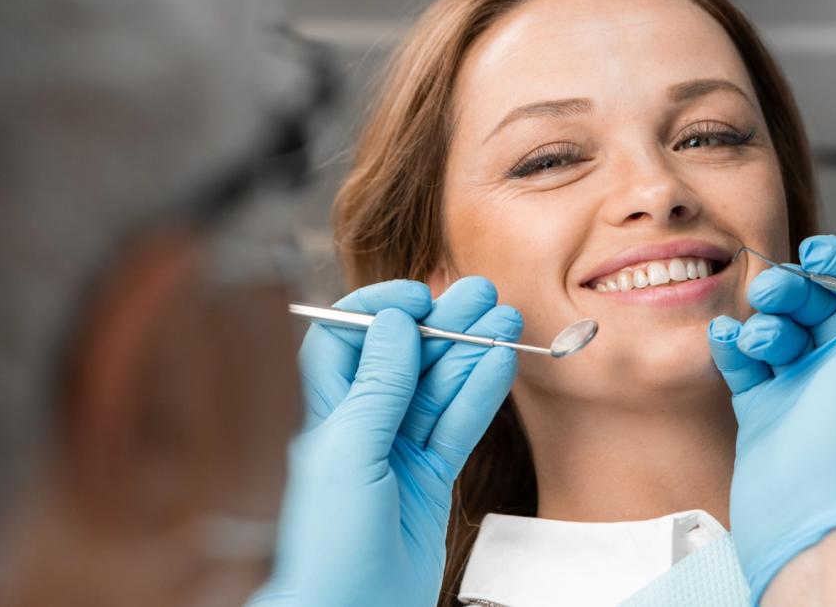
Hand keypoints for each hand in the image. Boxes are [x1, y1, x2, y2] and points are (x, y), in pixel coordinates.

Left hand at [250, 277, 521, 606]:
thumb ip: (378, 386)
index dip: (380, 310)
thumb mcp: (350, 450)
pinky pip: (460, 424)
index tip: (417, 298)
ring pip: (441, 387)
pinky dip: (482, 393)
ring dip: (473, 351)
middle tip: (484, 295)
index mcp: (328, 410)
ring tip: (506, 320)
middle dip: (444, 323)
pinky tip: (501, 362)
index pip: (349, 339)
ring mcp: (401, 448)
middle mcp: (365, 422)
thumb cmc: (330, 540)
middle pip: (406, 357)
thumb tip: (396, 322)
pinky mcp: (432, 475)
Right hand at [707, 235, 835, 600]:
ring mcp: (804, 391)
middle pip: (815, 305)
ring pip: (776, 330)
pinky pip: (743, 362)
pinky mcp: (763, 409)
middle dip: (791, 291)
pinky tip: (725, 338)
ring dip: (762, 324)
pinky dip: (731, 344)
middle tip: (769, 292)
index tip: (813, 251)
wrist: (813, 509)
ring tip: (758, 343)